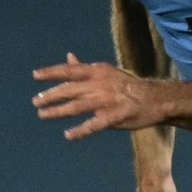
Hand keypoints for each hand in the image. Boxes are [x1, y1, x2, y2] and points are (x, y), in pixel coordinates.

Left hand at [32, 52, 167, 139]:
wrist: (155, 99)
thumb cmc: (127, 86)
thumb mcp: (107, 72)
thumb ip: (84, 68)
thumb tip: (68, 57)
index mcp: (98, 72)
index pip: (71, 71)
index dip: (52, 72)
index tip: (36, 75)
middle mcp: (101, 85)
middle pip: (70, 89)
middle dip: (51, 95)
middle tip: (36, 101)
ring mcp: (108, 101)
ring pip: (77, 106)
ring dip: (58, 111)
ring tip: (42, 114)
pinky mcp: (115, 117)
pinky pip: (94, 125)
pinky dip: (81, 130)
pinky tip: (68, 135)